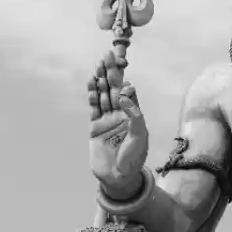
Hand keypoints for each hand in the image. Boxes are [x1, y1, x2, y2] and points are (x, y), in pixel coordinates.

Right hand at [88, 49, 149, 196]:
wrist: (119, 177)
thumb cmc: (134, 157)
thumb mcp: (140, 135)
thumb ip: (134, 113)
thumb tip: (126, 92)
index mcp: (134, 114)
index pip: (128, 91)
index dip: (124, 78)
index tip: (121, 65)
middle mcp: (120, 114)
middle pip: (115, 88)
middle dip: (111, 72)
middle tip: (107, 55)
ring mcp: (107, 120)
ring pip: (103, 95)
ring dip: (100, 80)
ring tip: (98, 64)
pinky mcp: (95, 127)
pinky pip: (93, 108)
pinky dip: (92, 95)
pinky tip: (91, 83)